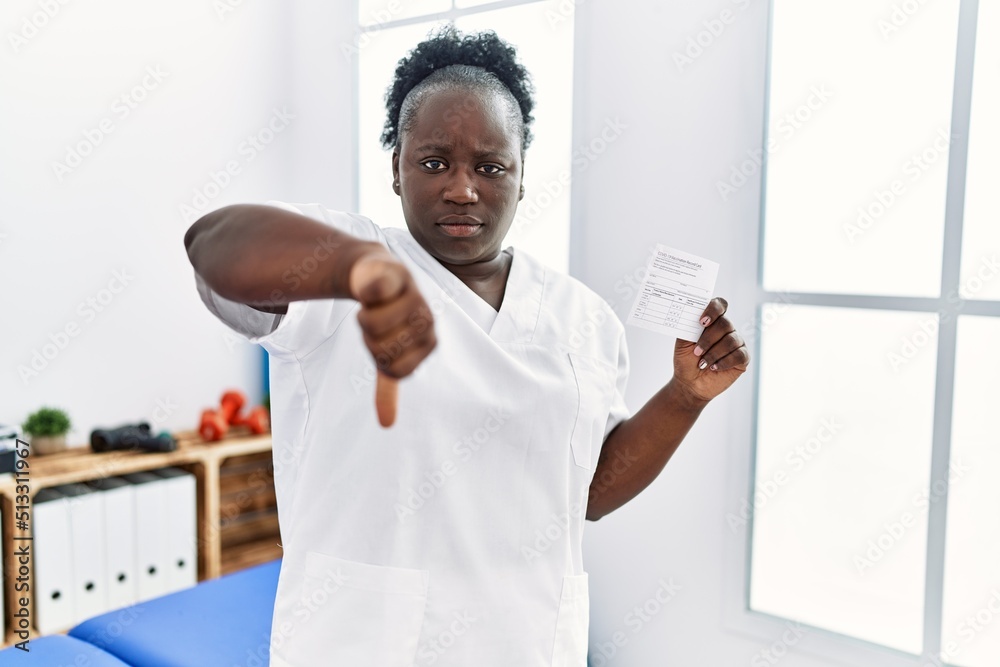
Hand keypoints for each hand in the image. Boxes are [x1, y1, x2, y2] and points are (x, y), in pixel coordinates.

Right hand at [349, 251, 436, 425]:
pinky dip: (366, 292)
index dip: (378, 358)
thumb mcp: (387, 355)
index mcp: (429, 343)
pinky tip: (373, 287)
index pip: (395, 369)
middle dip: (368, 338)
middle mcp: (428, 321)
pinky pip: (373, 292)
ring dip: (363, 316)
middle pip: (381, 348)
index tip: (382, 343)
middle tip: (375, 322)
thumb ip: (388, 388)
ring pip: (372, 324)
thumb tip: (386, 425)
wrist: (377, 273)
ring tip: (375, 305)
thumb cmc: (386, 319)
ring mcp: (416, 296)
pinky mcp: (398, 274)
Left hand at [672, 297, 748, 403]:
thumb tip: (693, 314)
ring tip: (702, 363)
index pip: (719, 305)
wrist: (689, 382)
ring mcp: (736, 342)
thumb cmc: (686, 360)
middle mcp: (727, 329)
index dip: (713, 310)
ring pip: (731, 340)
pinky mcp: (742, 358)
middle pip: (725, 324)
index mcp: (712, 321)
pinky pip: (739, 355)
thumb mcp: (682, 342)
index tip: (702, 322)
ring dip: (714, 353)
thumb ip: (688, 326)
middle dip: (708, 339)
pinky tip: (714, 368)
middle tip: (696, 352)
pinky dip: (724, 362)